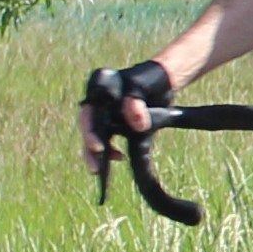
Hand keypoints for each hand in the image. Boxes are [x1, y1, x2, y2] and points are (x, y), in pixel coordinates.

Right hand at [80, 58, 174, 174]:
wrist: (163, 81)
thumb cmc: (149, 78)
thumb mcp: (142, 86)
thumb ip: (136, 102)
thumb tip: (137, 124)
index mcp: (99, 88)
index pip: (89, 111)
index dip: (90, 130)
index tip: (99, 147)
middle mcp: (98, 102)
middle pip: (89, 127)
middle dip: (90, 148)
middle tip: (95, 168)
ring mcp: (105, 115)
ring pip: (97, 136)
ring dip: (97, 154)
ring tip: (99, 172)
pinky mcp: (116, 125)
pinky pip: (109, 140)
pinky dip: (112, 151)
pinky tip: (120, 157)